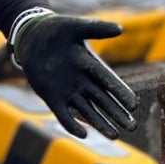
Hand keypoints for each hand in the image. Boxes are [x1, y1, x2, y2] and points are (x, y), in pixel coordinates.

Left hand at [12, 12, 138, 140]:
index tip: (133, 105)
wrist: (31, 37)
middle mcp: (82, 80)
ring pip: (88, 111)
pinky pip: (64, 115)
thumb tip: (121, 29)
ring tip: (115, 136)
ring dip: (101, 123)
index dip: (120, 93)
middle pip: (103, 100)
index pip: (109, 81)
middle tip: (132, 127)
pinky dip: (73, 125)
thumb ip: (97, 29)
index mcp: (90, 64)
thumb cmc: (55, 30)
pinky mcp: (52, 97)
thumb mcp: (75, 27)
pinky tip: (83, 135)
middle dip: (117, 113)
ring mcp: (68, 90)